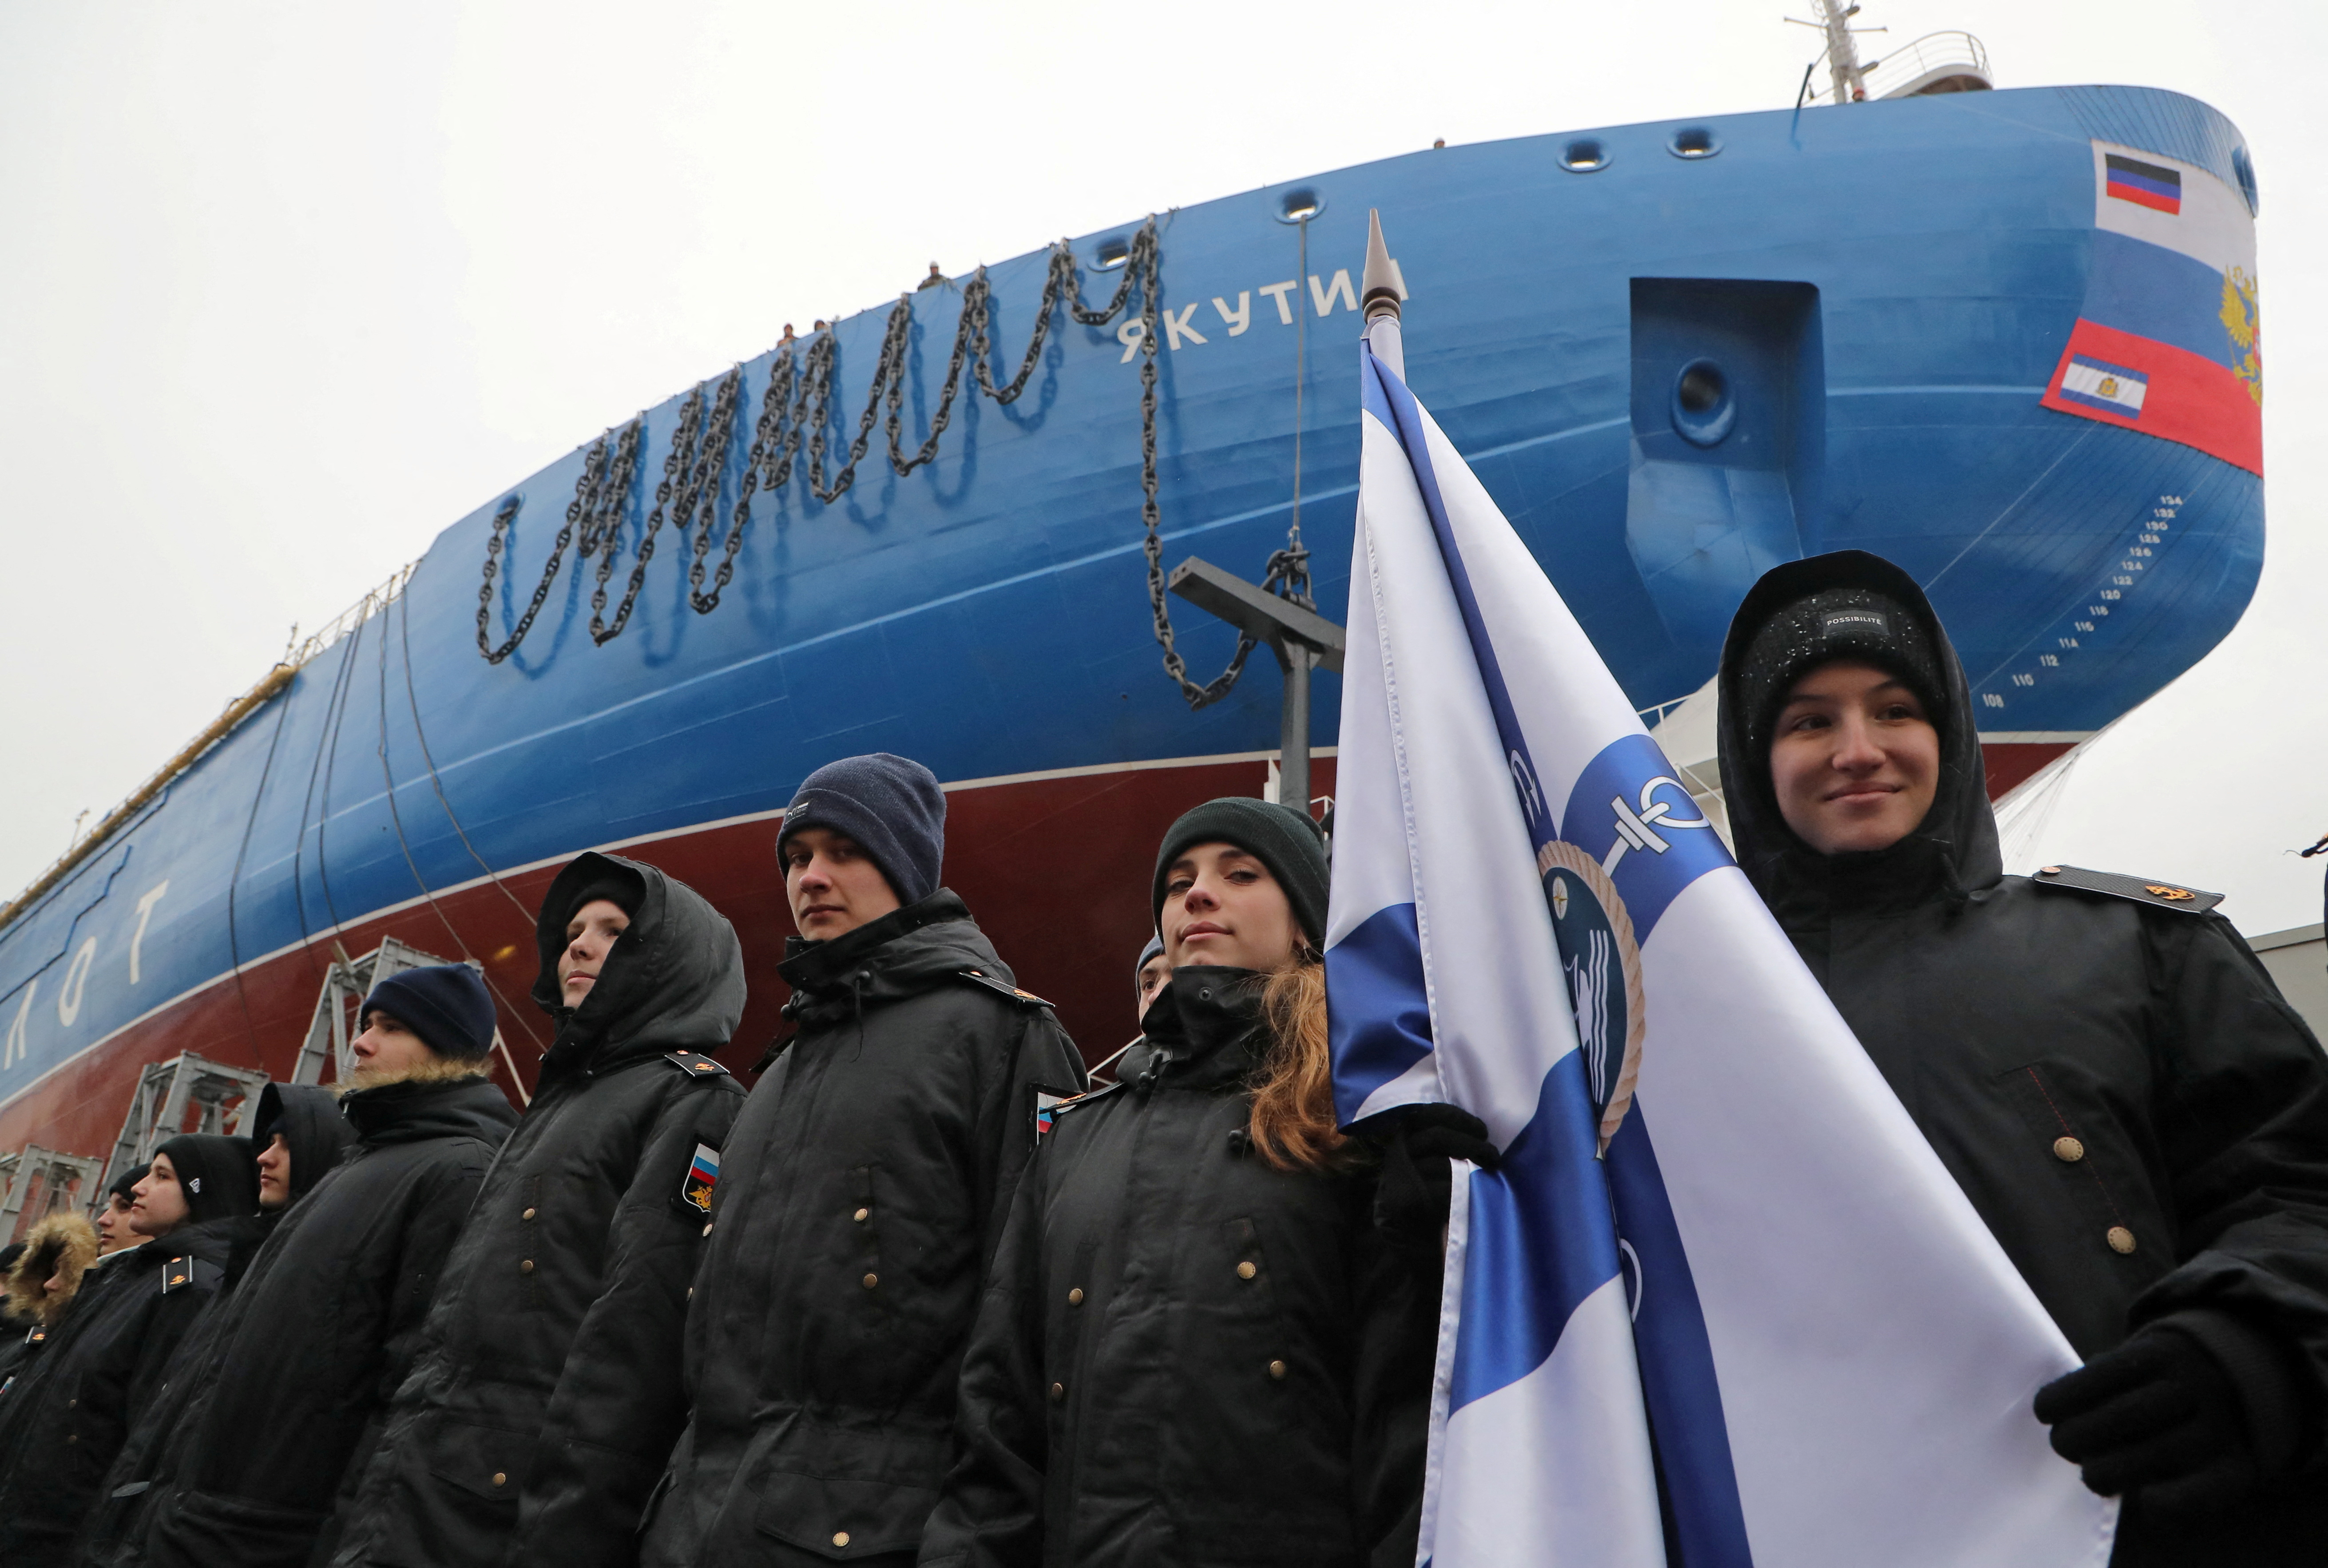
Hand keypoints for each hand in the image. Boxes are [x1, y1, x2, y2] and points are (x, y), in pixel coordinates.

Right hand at [1370, 1104, 1498, 1258]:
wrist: (1406, 1228)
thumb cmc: (1427, 1185)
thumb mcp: (1427, 1156)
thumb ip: (1444, 1140)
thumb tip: (1479, 1129)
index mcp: (1406, 1135)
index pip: (1429, 1114)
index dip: (1458, 1118)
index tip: (1482, 1130)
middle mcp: (1400, 1151)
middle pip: (1438, 1136)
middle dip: (1471, 1143)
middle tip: (1493, 1153)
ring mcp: (1403, 1175)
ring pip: (1442, 1163)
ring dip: (1472, 1164)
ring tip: (1491, 1168)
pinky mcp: (1409, 1199)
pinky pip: (1443, 1189)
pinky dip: (1462, 1188)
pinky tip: (1476, 1190)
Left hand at [2032, 1326, 2256, 1515]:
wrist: (2238, 1385)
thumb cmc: (2160, 1379)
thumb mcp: (2136, 1360)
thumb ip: (2101, 1379)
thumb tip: (2057, 1415)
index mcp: (2163, 1353)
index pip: (2101, 1376)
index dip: (2062, 1397)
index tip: (2043, 1412)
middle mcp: (2197, 1386)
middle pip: (2124, 1416)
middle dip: (2079, 1436)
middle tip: (2064, 1445)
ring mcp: (2221, 1427)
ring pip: (2153, 1455)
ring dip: (2109, 1471)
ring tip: (2093, 1473)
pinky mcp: (2239, 1468)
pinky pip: (2199, 1492)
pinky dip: (2164, 1501)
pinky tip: (2141, 1498)